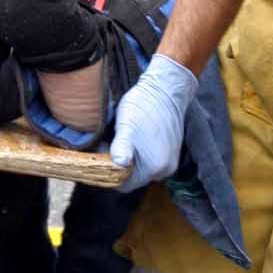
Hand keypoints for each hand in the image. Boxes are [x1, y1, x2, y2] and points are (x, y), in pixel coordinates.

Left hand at [109, 53, 198, 191]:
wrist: (166, 87)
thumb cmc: (144, 105)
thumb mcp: (126, 126)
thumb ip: (121, 148)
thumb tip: (118, 166)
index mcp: (155, 167)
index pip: (124, 185)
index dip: (109, 173)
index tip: (101, 157)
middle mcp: (165, 169)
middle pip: (133, 177)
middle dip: (118, 165)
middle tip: (108, 144)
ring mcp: (170, 160)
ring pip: (140, 168)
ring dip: (129, 158)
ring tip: (120, 138)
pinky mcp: (171, 151)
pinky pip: (149, 159)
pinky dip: (138, 152)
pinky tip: (133, 136)